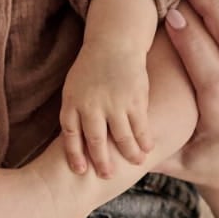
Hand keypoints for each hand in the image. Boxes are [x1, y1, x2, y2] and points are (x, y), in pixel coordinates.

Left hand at [60, 39, 152, 177]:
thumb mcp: (74, 87)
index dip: (75, 156)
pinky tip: (148, 148)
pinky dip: (144, 140)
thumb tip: (77, 144)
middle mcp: (91, 105)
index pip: (70, 136)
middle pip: (95, 141)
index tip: (81, 171)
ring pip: (122, 138)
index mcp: (72, 102)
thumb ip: (75, 112)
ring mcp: (114, 103)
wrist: (114, 42)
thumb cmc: (92, 68)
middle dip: (102, 162)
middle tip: (108, 175)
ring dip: (129, 154)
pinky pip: (140, 127)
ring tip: (136, 163)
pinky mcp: (134, 99)